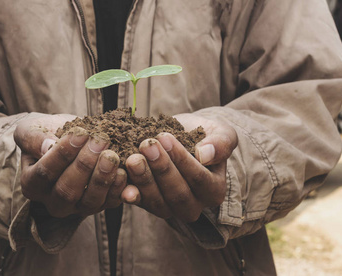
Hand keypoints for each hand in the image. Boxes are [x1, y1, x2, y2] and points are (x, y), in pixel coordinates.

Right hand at [14, 115, 126, 217]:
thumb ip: (34, 138)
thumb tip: (48, 145)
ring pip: (90, 201)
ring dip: (102, 178)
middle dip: (85, 165)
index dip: (63, 153)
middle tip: (101, 140)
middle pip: (67, 191)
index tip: (80, 132)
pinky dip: (118, 189)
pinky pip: (109, 202)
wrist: (69, 140)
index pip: (45, 172)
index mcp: (32, 184)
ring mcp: (77, 208)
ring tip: (112, 155)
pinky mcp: (100, 206)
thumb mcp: (32, 129)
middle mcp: (53, 202)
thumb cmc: (47, 133)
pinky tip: (123, 171)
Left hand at [121, 114, 236, 221]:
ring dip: (143, 180)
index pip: (199, 179)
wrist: (183, 138)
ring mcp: (169, 207)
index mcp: (214, 190)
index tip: (164, 138)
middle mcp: (193, 205)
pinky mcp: (148, 203)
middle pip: (177, 194)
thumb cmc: (204, 136)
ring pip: (157, 202)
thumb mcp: (221, 133)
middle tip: (146, 146)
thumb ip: (221, 144)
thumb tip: (205, 154)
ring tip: (133, 158)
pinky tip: (121, 181)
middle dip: (161, 169)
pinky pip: (139, 202)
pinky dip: (129, 193)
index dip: (181, 159)